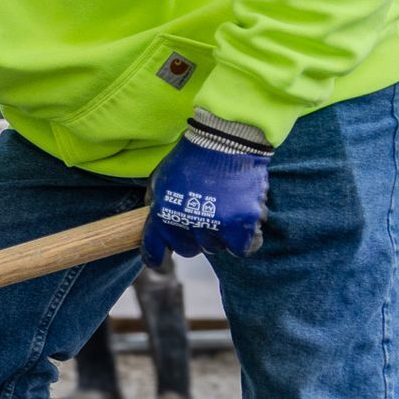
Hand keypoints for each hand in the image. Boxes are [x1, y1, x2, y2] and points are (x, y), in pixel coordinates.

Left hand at [142, 113, 271, 267]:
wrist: (224, 140)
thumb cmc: (192, 157)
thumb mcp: (160, 178)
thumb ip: (155, 202)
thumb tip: (154, 222)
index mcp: (162, 214)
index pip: (153, 248)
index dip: (155, 256)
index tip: (156, 259)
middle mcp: (186, 223)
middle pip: (189, 250)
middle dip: (193, 238)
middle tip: (203, 219)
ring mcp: (215, 225)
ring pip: (216, 248)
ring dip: (220, 235)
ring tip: (225, 210)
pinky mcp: (242, 224)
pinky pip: (243, 247)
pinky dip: (245, 239)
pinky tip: (244, 226)